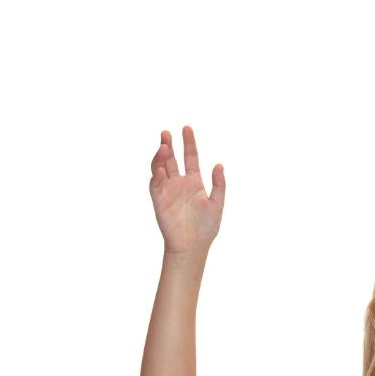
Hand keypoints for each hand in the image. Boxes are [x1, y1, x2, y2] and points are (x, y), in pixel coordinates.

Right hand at [148, 126, 225, 254]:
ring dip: (160, 156)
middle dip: (168, 145)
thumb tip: (219, 165)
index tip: (187, 128)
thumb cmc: (206, 228)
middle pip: (171, 158)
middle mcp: (179, 182)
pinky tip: (160, 168)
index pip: (190, 157)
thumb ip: (219, 185)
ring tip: (163, 146)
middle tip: (166, 133)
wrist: (192, 247)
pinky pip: (155, 183)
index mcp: (194, 182)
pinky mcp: (159, 199)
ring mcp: (168, 189)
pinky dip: (156, 174)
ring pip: (160, 167)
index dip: (189, 142)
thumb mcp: (217, 204)